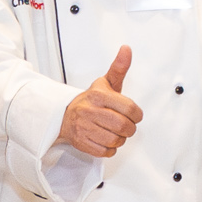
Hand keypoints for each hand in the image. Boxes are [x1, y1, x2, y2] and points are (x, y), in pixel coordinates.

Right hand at [58, 45, 143, 159]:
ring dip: (120, 139)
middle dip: (130, 128)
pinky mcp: (82, 143)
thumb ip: (119, 68)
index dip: (137, 114)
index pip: (129, 108)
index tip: (134, 114)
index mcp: (98, 95)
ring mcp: (84, 128)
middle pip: (124, 126)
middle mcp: (89, 111)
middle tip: (126, 125)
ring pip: (116, 140)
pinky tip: (105, 138)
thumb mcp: (106, 83)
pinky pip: (105, 152)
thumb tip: (126, 49)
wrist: (64, 115)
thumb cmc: (90, 100)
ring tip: (114, 131)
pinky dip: (110, 148)